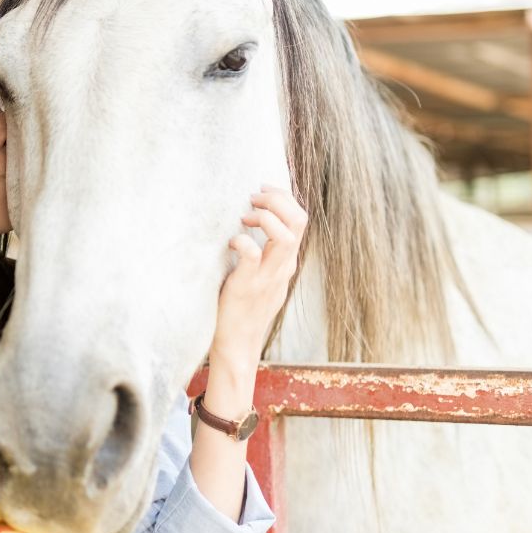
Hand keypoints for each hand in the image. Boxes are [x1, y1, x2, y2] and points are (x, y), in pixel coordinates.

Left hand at [209, 183, 308, 369]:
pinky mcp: (247, 287)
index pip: (301, 219)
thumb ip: (267, 253)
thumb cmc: (244, 307)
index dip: (285, 197)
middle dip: (278, 199)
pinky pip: (253, 255)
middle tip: (254, 197)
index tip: (263, 189)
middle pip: (299, 221)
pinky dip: (243, 241)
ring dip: (265, 217)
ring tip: (245, 216)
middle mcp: (283, 268)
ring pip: (285, 237)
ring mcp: (268, 278)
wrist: (237, 343)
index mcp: (287, 262)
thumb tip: (254, 223)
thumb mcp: (264, 276)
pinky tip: (230, 242)